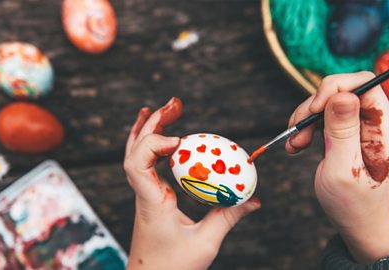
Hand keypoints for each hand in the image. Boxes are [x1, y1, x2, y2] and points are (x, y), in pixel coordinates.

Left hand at [124, 97, 260, 269]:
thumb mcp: (206, 243)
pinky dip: (152, 146)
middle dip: (153, 123)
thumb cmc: (172, 268)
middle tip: (175, 104)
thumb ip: (229, 217)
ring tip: (164, 110)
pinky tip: (164, 138)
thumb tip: (254, 199)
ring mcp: (144, 195)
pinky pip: (145, 165)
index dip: (153, 144)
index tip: (180, 139)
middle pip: (135, 150)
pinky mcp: (149, 198)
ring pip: (136, 154)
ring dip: (148, 129)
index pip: (136, 164)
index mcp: (150, 202)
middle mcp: (142, 194)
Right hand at [286, 72, 388, 262]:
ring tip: (294, 144)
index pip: (365, 84)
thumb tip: (342, 95)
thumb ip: (343, 132)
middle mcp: (373, 122)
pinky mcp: (345, 133)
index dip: (337, 87)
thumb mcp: (343, 169)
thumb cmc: (353, 202)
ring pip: (327, 102)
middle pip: (341, 91)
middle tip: (297, 132)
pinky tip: (296, 145)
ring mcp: (358, 127)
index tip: (314, 109)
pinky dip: (304, 127)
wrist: (357, 221)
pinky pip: (322, 117)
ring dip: (304, 119)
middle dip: (313, 107)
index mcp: (383, 127)